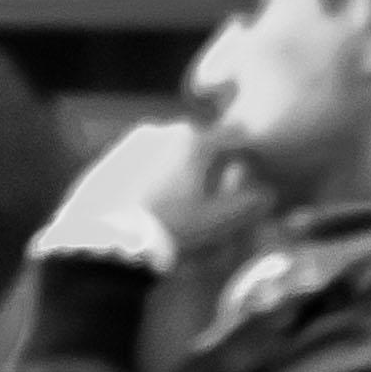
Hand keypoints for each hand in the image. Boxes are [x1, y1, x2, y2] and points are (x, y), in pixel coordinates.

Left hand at [46, 116, 244, 249]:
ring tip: (173, 208)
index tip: (247, 175)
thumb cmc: (169, 228)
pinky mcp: (105, 161)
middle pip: (196, 144)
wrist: (102, 241)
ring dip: (174, 173)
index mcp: (193, 139)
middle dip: (206, 166)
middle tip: (207, 198)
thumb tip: (268, 193)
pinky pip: (136, 167)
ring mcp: (129, 144)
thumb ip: (246, 204)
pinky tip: (144, 208)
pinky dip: (146, 181)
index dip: (245, 155)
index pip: (232, 137)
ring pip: (164, 154)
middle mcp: (161, 130)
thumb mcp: (216, 222)